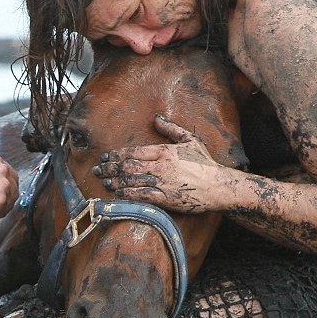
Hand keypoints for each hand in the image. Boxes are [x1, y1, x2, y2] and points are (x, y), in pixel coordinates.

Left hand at [91, 115, 220, 212]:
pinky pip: (142, 196)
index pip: (133, 152)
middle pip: (128, 166)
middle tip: (97, 170)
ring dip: (115, 182)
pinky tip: (120, 194)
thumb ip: (171, 129)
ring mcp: (162, 183)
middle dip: (110, 168)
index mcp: (164, 152)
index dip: (115, 155)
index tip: (105, 157)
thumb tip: (157, 119)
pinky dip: (128, 195)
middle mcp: (160, 167)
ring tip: (105, 182)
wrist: (218, 186)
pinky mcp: (166, 198)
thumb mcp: (190, 141)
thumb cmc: (205, 163)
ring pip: (132, 181)